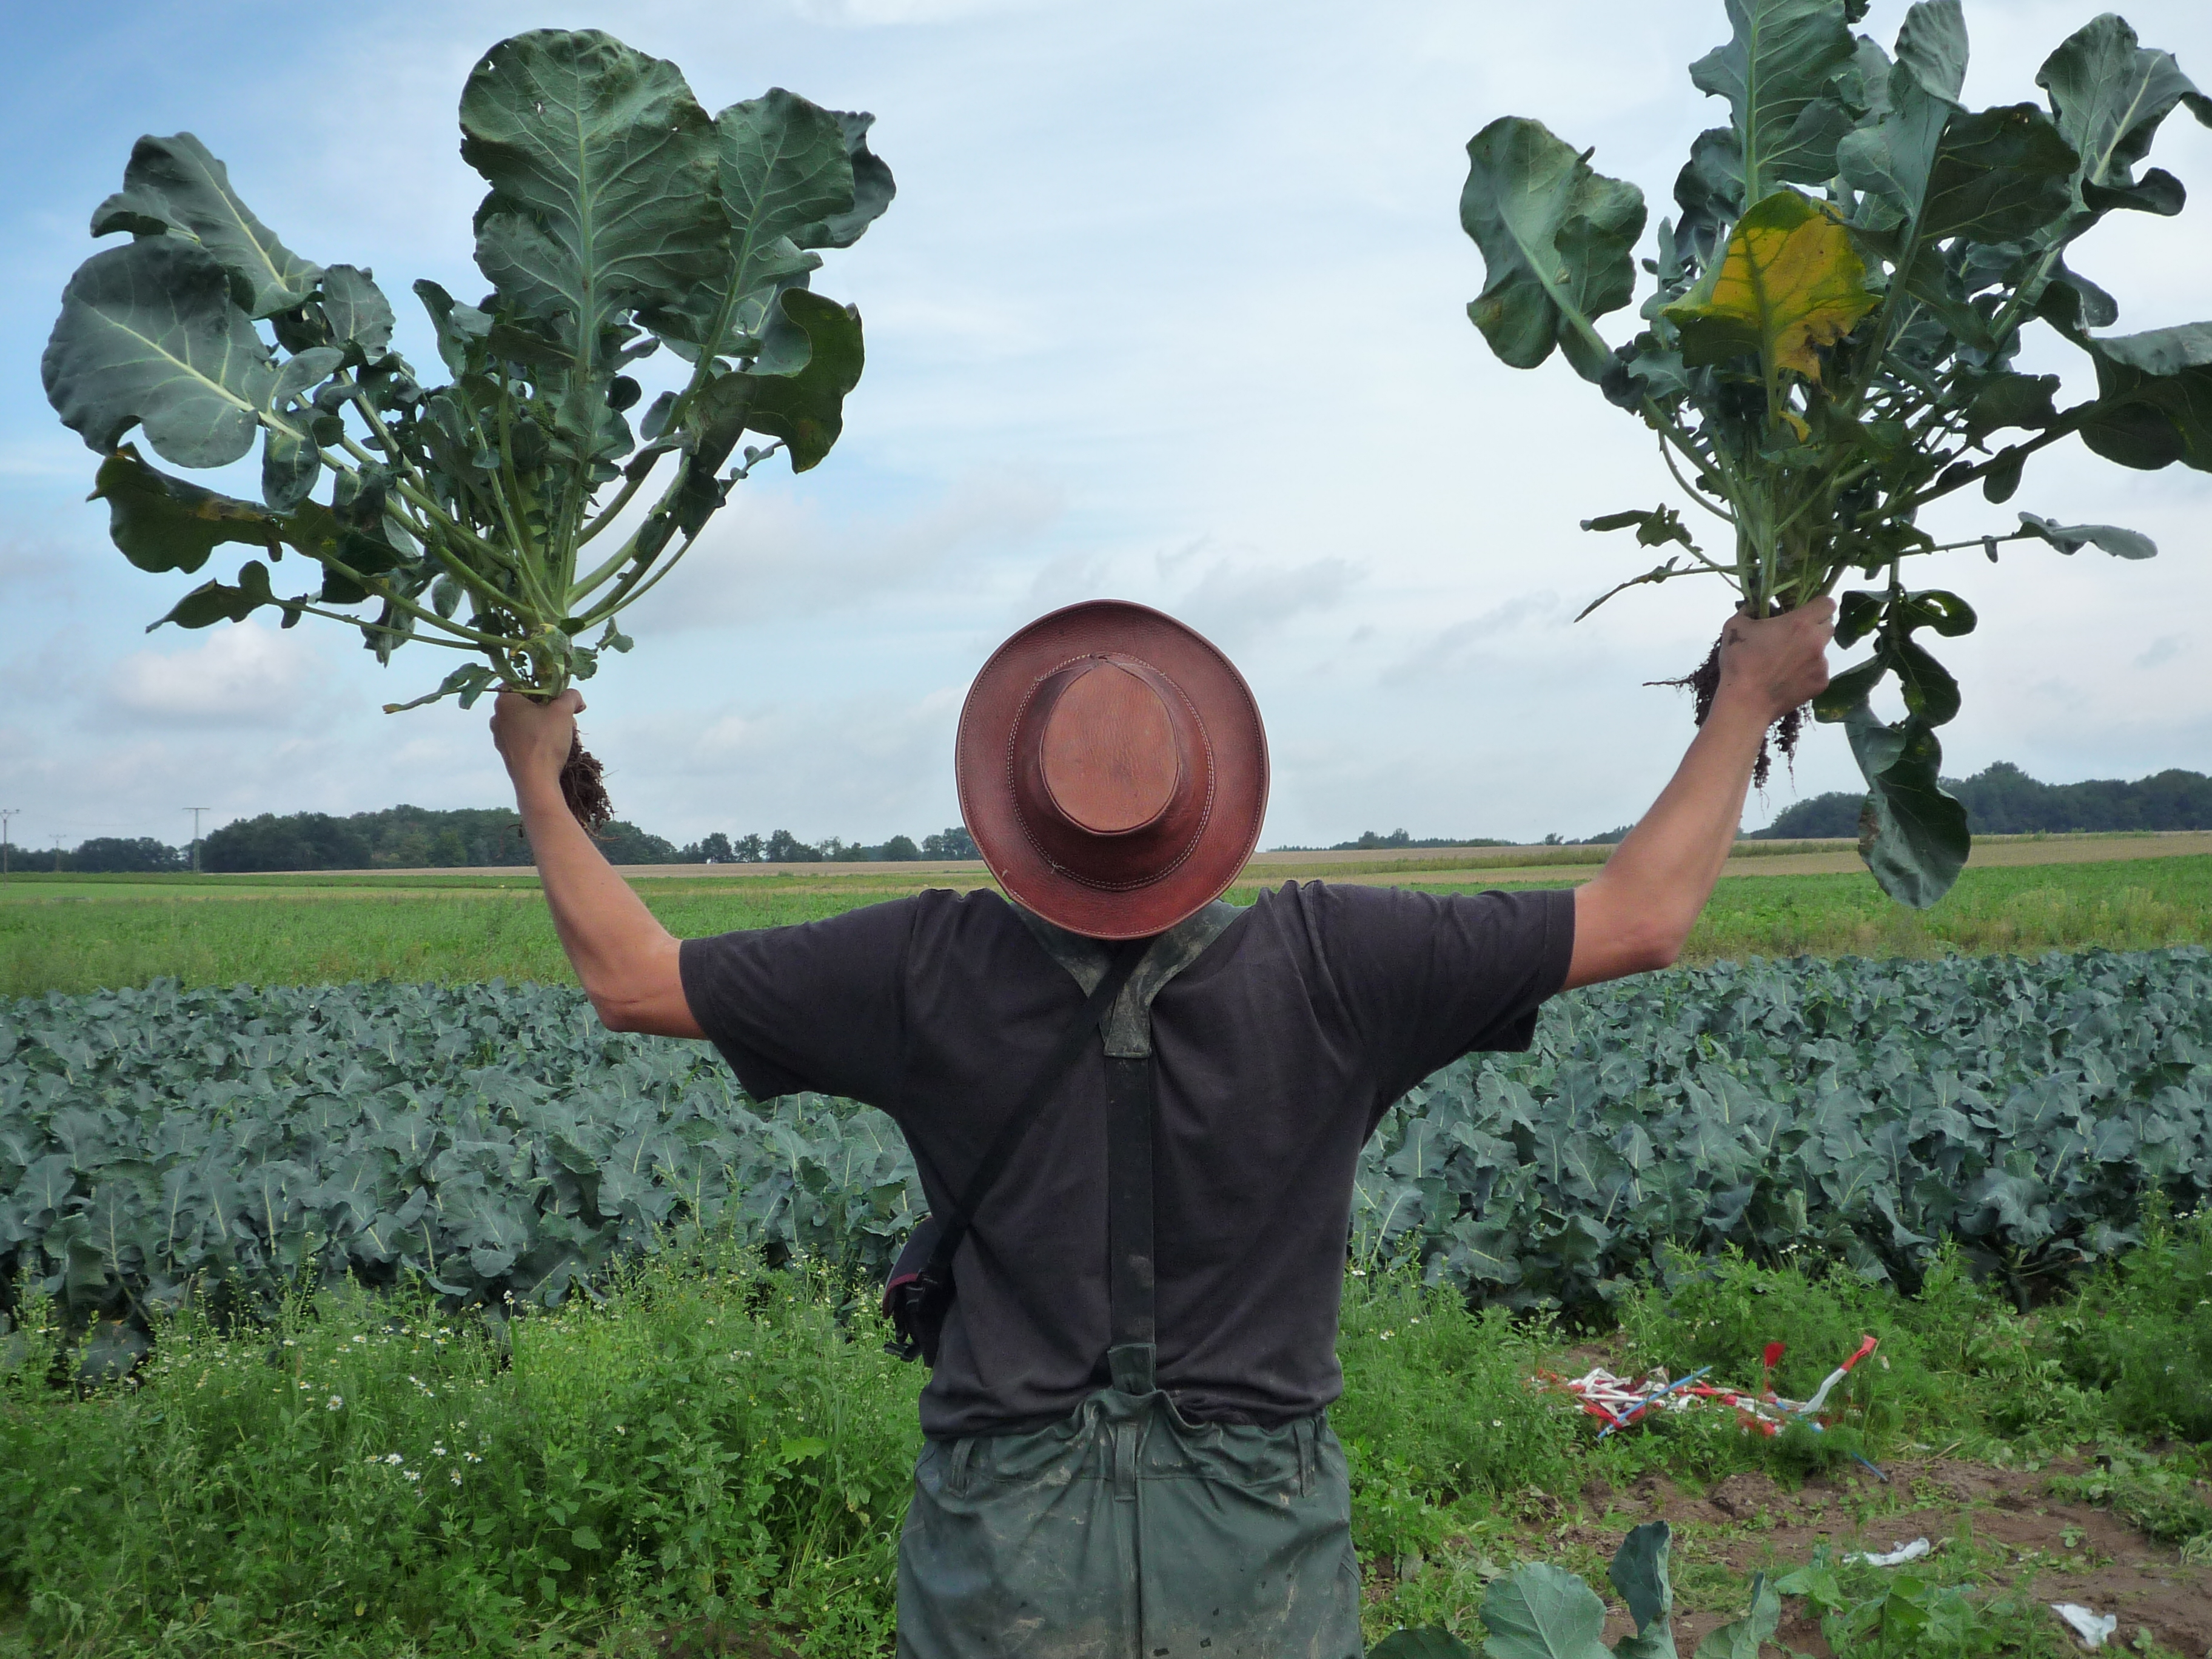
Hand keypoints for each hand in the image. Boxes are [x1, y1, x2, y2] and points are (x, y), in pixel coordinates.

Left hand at [490, 689, 582, 797]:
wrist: (536, 781)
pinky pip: (524, 737)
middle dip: (550, 707)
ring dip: (547, 722)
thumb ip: (571, 696)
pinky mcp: (507, 752)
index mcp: (504, 701)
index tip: (559, 696)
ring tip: (565, 733)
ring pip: (527, 721)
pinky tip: (554, 747)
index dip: (543, 685)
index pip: (522, 682)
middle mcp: (497, 716)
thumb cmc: (545, 741)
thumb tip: (575, 696)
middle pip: (527, 702)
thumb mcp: (563, 711)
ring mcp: (500, 736)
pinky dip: (539, 737)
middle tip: (567, 716)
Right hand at [1715, 599, 1832, 723]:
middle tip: (1795, 635)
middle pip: (1828, 625)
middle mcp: (1816, 641)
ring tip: (1787, 662)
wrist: (1745, 703)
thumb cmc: (1739, 662)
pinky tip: (1788, 678)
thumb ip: (1749, 611)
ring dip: (1810, 651)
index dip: (1818, 605)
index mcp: (1800, 623)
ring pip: (1823, 650)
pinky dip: (1807, 672)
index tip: (1806, 610)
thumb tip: (1754, 606)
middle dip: (1815, 627)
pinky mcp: (1821, 683)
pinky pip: (1819, 671)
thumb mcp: (1734, 627)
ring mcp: (1822, 664)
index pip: (1827, 604)